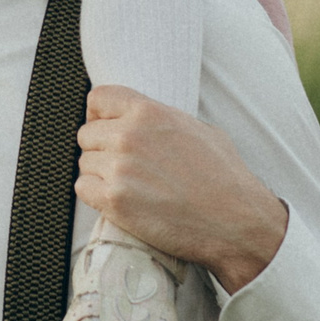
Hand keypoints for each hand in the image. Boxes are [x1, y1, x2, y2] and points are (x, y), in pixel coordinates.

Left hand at [76, 86, 287, 292]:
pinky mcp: (114, 201)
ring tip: (129, 186)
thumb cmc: (225, 178)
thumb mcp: (201, 130)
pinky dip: (96, 195)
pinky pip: (83, 189)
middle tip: (123, 165)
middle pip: (87, 134)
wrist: (236, 222)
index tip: (105, 127)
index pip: (98, 98)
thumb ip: (164, 119)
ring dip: (100, 174)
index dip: (99, 114)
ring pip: (85, 163)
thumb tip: (145, 117)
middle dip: (101, 149)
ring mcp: (119, 169)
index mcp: (149, 112)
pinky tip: (119, 200)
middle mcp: (129, 136)